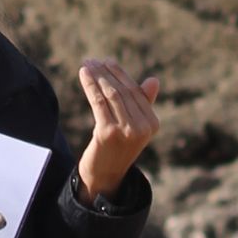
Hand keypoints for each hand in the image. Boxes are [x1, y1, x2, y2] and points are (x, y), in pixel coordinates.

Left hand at [74, 58, 160, 203]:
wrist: (104, 177)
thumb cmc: (117, 149)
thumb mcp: (134, 127)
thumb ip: (143, 104)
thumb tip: (154, 80)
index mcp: (152, 124)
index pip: (135, 92)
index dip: (120, 74)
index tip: (106, 62)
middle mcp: (142, 127)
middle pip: (122, 91)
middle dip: (105, 73)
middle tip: (92, 60)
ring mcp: (126, 131)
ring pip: (110, 95)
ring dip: (96, 77)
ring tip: (86, 65)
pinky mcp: (108, 133)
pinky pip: (98, 102)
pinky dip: (90, 86)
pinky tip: (83, 75)